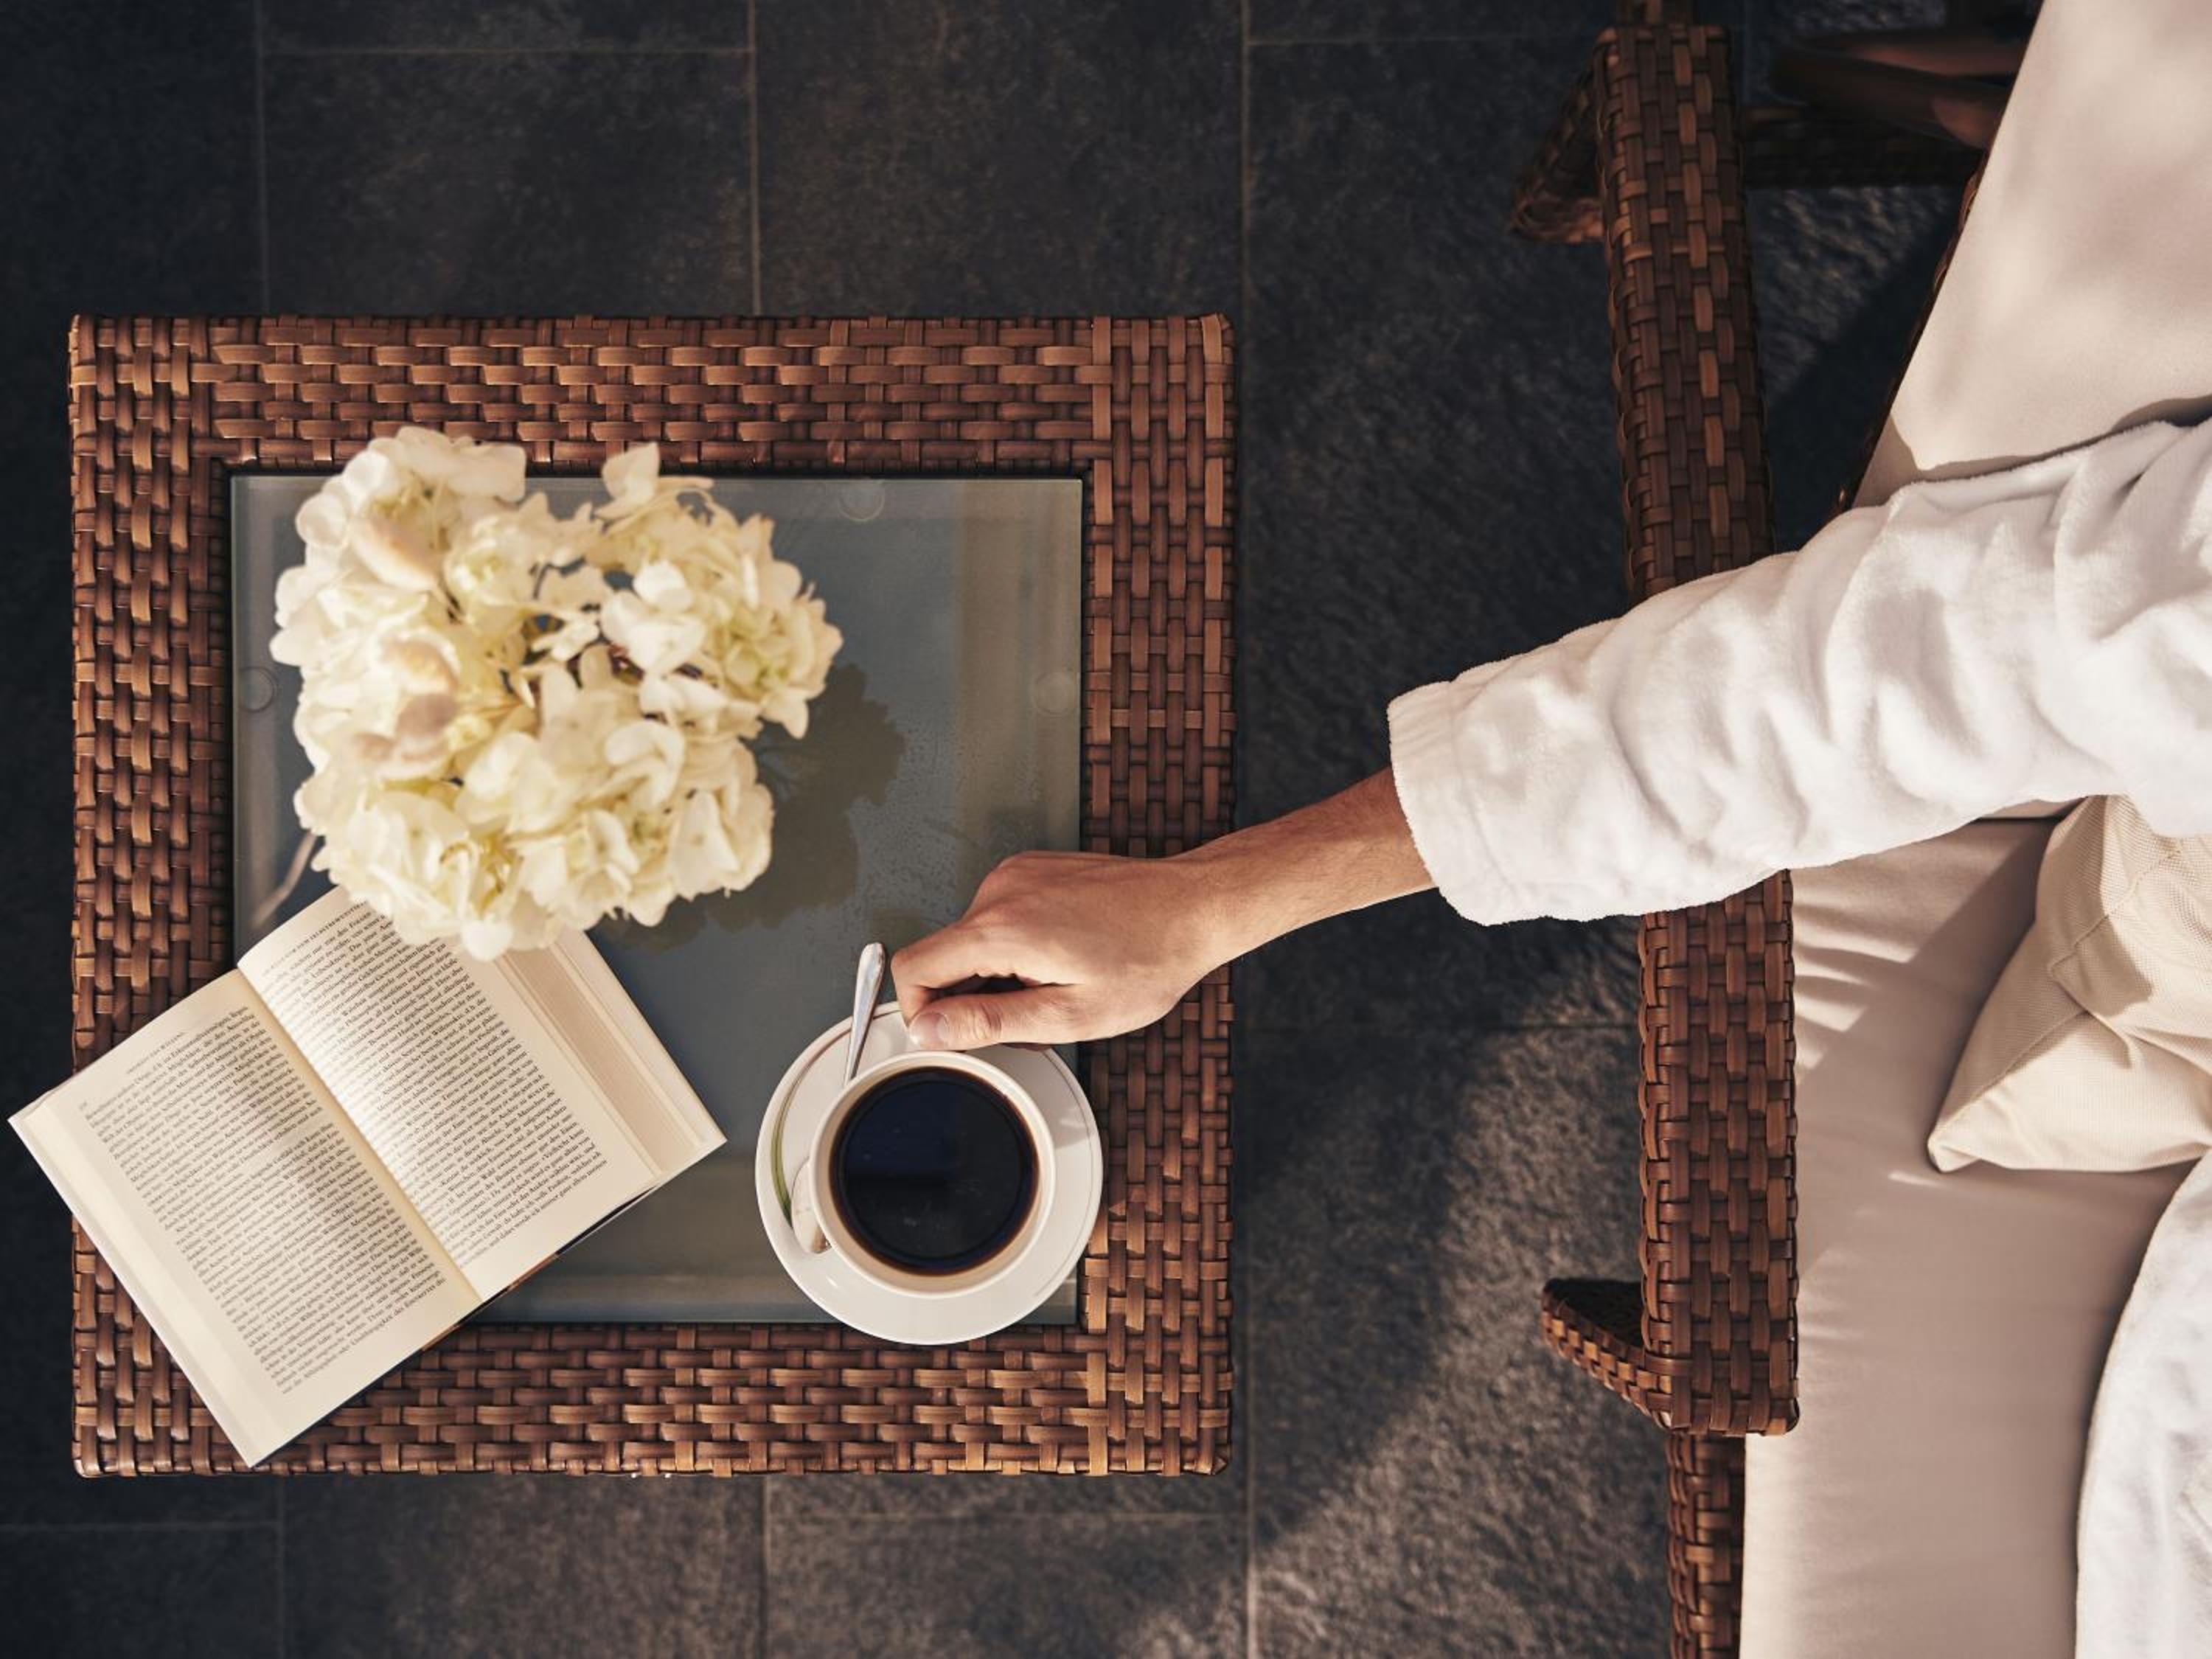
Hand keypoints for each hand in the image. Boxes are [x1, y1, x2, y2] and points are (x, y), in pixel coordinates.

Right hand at [890, 771, 1437, 1050]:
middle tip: (1031, 1017)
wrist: (1195, 908)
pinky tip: (1063, 957)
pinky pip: (998, 917)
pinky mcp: (1032, 869)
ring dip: (999, 974)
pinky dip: (1016, 947)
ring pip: (972, 940)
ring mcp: (1016, 873)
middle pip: (943, 955)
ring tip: (1057, 985)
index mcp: (1002, 928)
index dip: (918, 1011)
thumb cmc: (1149, 961)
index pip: (911, 968)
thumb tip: (927, 1030)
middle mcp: (1000, 890)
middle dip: (972, 997)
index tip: (951, 1033)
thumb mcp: (1069, 1015)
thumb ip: (989, 1023)